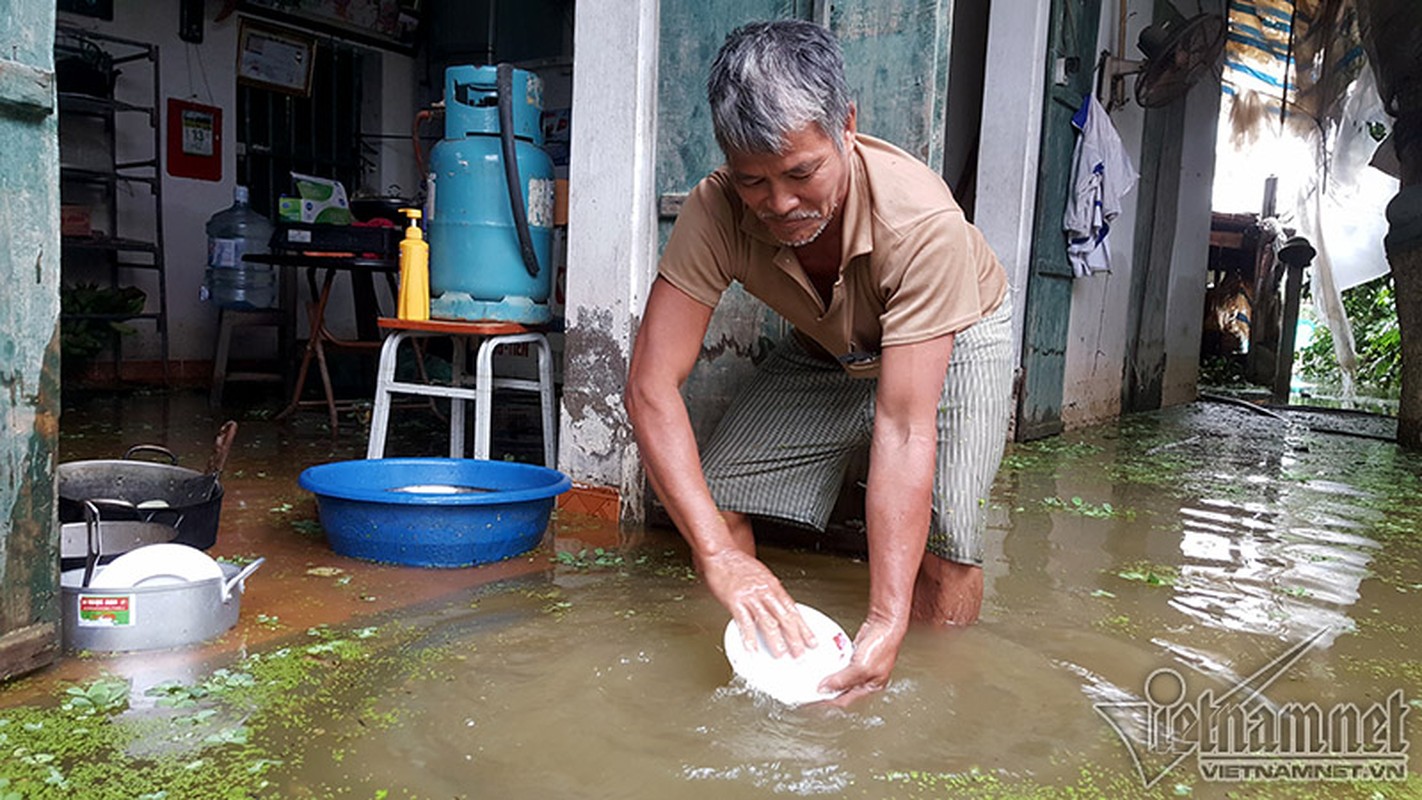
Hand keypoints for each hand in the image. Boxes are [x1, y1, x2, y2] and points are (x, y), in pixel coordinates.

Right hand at [699, 548, 815, 657]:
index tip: (811, 641)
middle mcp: (765, 592)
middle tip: (800, 654)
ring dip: (776, 640)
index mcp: (773, 587)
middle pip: (785, 618)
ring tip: (780, 654)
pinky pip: (744, 622)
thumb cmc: (738, 565)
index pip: (793, 610)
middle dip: (794, 638)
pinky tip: (752, 649)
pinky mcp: (735, 601)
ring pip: (768, 621)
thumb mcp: (762, 577)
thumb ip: (771, 594)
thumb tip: (780, 609)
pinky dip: (749, 638)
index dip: (804, 628)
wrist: (721, 554)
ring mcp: (751, 597)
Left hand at [817, 616, 906, 704]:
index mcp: (871, 686)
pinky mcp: (857, 653)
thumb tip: (825, 689)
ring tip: (816, 676)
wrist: (885, 623)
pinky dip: (833, 662)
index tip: (814, 698)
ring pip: (841, 675)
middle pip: (842, 689)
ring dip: (829, 675)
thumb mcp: (861, 668)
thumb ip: (842, 680)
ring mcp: (862, 665)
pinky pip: (841, 662)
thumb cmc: (882, 645)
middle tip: (812, 688)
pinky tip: (826, 661)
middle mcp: (867, 678)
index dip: (828, 700)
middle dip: (827, 689)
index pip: (845, 699)